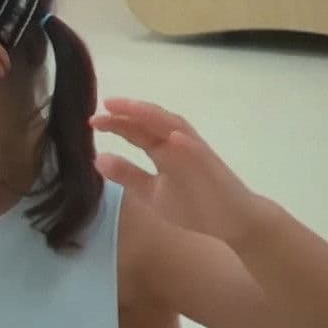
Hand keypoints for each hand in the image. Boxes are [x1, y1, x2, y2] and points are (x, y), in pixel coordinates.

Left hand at [90, 98, 269, 242]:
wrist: (234, 221)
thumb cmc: (195, 206)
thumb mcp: (152, 192)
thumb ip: (128, 174)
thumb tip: (97, 158)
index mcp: (163, 151)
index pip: (137, 132)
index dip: (116, 124)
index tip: (93, 120)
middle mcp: (177, 145)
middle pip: (151, 123)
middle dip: (129, 113)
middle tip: (105, 105)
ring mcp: (196, 153)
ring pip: (175, 127)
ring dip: (154, 116)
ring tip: (131, 106)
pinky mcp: (213, 166)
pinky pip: (200, 152)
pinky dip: (186, 142)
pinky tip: (172, 136)